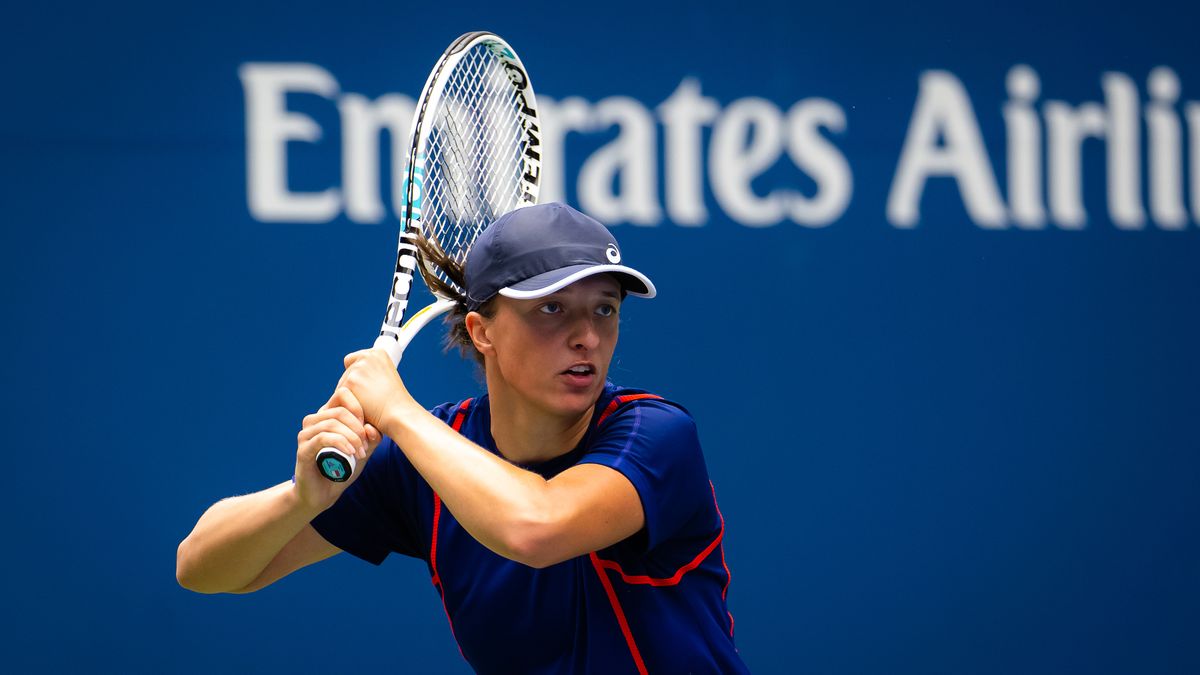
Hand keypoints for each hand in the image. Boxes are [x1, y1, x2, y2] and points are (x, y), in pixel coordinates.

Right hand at [293, 387, 381, 511]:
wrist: (322, 495)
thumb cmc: (342, 469)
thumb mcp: (363, 451)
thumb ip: (371, 439)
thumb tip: (373, 428)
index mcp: (327, 416)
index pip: (343, 394)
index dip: (359, 407)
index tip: (370, 427)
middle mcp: (314, 421)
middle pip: (339, 409)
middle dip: (358, 426)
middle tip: (367, 444)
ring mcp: (306, 434)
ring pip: (332, 422)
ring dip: (352, 436)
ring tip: (361, 452)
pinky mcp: (303, 449)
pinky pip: (323, 437)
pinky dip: (341, 443)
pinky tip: (351, 453)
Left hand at [340, 348, 418, 433]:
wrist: (399, 414)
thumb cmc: (394, 403)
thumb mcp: (386, 379)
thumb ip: (369, 373)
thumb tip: (351, 376)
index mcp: (378, 353)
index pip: (352, 361)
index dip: (357, 376)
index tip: (365, 386)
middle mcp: (367, 356)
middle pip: (346, 374)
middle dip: (353, 388)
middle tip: (370, 399)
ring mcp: (358, 368)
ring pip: (341, 385)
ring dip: (349, 396)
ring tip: (367, 405)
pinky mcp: (350, 382)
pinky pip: (339, 396)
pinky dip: (346, 405)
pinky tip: (360, 408)